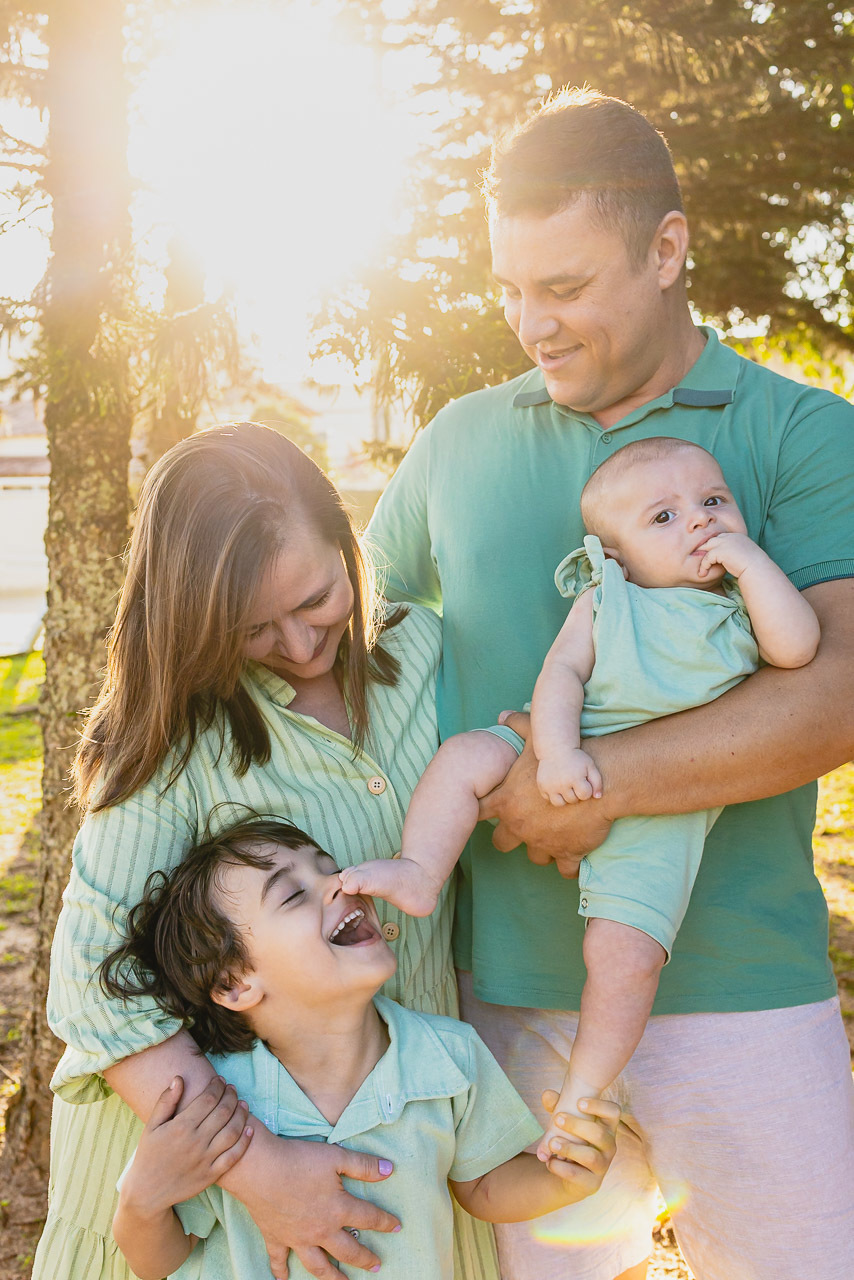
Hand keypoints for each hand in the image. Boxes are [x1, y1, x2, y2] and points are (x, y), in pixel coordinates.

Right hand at [120, 1075, 252, 1218]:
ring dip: (241, 1114)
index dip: (217, 1086)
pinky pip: (233, 1157)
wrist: (147, 1192)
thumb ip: (165, 1101)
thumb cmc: (149, 1155)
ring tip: (243, 1104)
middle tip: (232, 1089)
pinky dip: (245, 1141)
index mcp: (180, 1127)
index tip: (220, 1080)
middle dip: (231, 1096)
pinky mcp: (211, 1175)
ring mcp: (205, 1160)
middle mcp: (195, 1142)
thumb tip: (179, 1078)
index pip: (208, 1099)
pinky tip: (250, 1129)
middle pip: (223, 1112)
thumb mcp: (151, 1126)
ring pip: (232, 1132)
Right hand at [222, 1130, 399, 1278]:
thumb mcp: (336, 1157)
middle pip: (348, 1250)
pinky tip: (285, 1279)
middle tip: (377, 1266)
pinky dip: (281, 1272)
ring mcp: (297, 1238)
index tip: (398, 1227)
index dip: (386, 1222)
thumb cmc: (299, 1159)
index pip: (369, 1218)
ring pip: (318, 1266)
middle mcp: (321, 1230)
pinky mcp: (276, 1238)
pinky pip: (279, 1260)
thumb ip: (364, 1166)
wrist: (260, 1168)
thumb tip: (390, 1170)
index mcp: (338, 1209)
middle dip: (364, 1259)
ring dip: (332, 1277)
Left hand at [479, 714, 612, 875]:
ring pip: (535, 857)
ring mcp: (543, 844)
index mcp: (507, 801)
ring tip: (554, 835)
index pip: (480, 813)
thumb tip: (503, 714)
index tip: (489, 812)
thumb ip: (518, 725)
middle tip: (526, 826)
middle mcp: (520, 826)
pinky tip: (575, 852)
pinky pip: (565, 870)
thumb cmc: (566, 758)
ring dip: (542, 848)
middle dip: (511, 837)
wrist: (601, 781)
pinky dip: (569, 864)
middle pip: (502, 842)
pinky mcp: (567, 854)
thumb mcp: (537, 737)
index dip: (483, 813)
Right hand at [537, 750, 602, 805]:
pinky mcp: (542, 786)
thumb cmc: (576, 758)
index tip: (584, 781)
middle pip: (573, 800)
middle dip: (576, 793)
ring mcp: (550, 786)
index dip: (586, 789)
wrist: (555, 748)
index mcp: (575, 778)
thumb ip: (597, 782)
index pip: (585, 795)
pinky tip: (557, 786)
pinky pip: (549, 799)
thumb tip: (597, 797)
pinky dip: (554, 795)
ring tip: (566, 788)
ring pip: (560, 803)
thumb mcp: (590, 765)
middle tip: (574, 782)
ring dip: (565, 798)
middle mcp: (561, 783)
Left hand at [539, 1090, 618, 1195]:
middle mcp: (609, 1146)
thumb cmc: (570, 1138)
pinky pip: (577, 1175)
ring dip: (569, 1148)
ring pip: (591, 1157)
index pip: (614, 1112)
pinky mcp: (592, 1184)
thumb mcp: (564, 1121)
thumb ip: (557, 1106)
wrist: (569, 1174)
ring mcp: (603, 1166)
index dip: (599, 1106)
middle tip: (557, 1119)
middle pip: (599, 1134)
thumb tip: (547, 1094)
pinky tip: (549, 1161)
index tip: (579, 1102)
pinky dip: (560, 1167)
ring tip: (552, 1143)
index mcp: (607, 1127)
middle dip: (577, 1125)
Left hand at [697, 531, 763, 579]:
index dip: (714, 546)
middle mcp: (730, 537)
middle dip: (704, 549)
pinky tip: (703, 573)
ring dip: (701, 557)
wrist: (758, 569)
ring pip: (707, 546)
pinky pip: (706, 557)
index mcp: (738, 536)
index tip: (709, 556)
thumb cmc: (755, 566)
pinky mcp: (720, 551)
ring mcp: (725, 542)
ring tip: (700, 567)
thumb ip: (736, 554)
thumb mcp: (745, 556)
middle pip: (712, 540)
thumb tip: (730, 561)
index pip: (721, 537)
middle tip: (699, 560)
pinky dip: (703, 566)